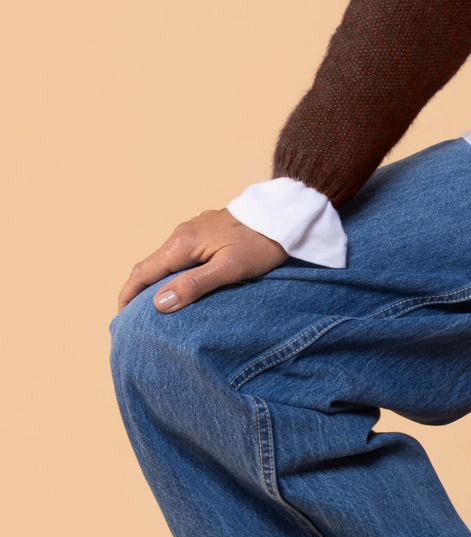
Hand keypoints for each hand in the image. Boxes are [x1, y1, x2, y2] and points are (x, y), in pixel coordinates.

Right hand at [117, 209, 287, 313]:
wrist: (284, 214)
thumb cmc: (260, 243)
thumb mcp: (229, 269)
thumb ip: (193, 285)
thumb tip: (157, 303)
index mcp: (183, 243)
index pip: (143, 272)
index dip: (127, 297)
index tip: (121, 322)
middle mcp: (182, 233)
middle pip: (150, 266)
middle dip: (138, 292)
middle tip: (134, 321)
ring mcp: (194, 229)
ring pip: (165, 260)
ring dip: (155, 282)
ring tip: (155, 309)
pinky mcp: (206, 230)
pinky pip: (179, 254)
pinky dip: (171, 272)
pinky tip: (180, 286)